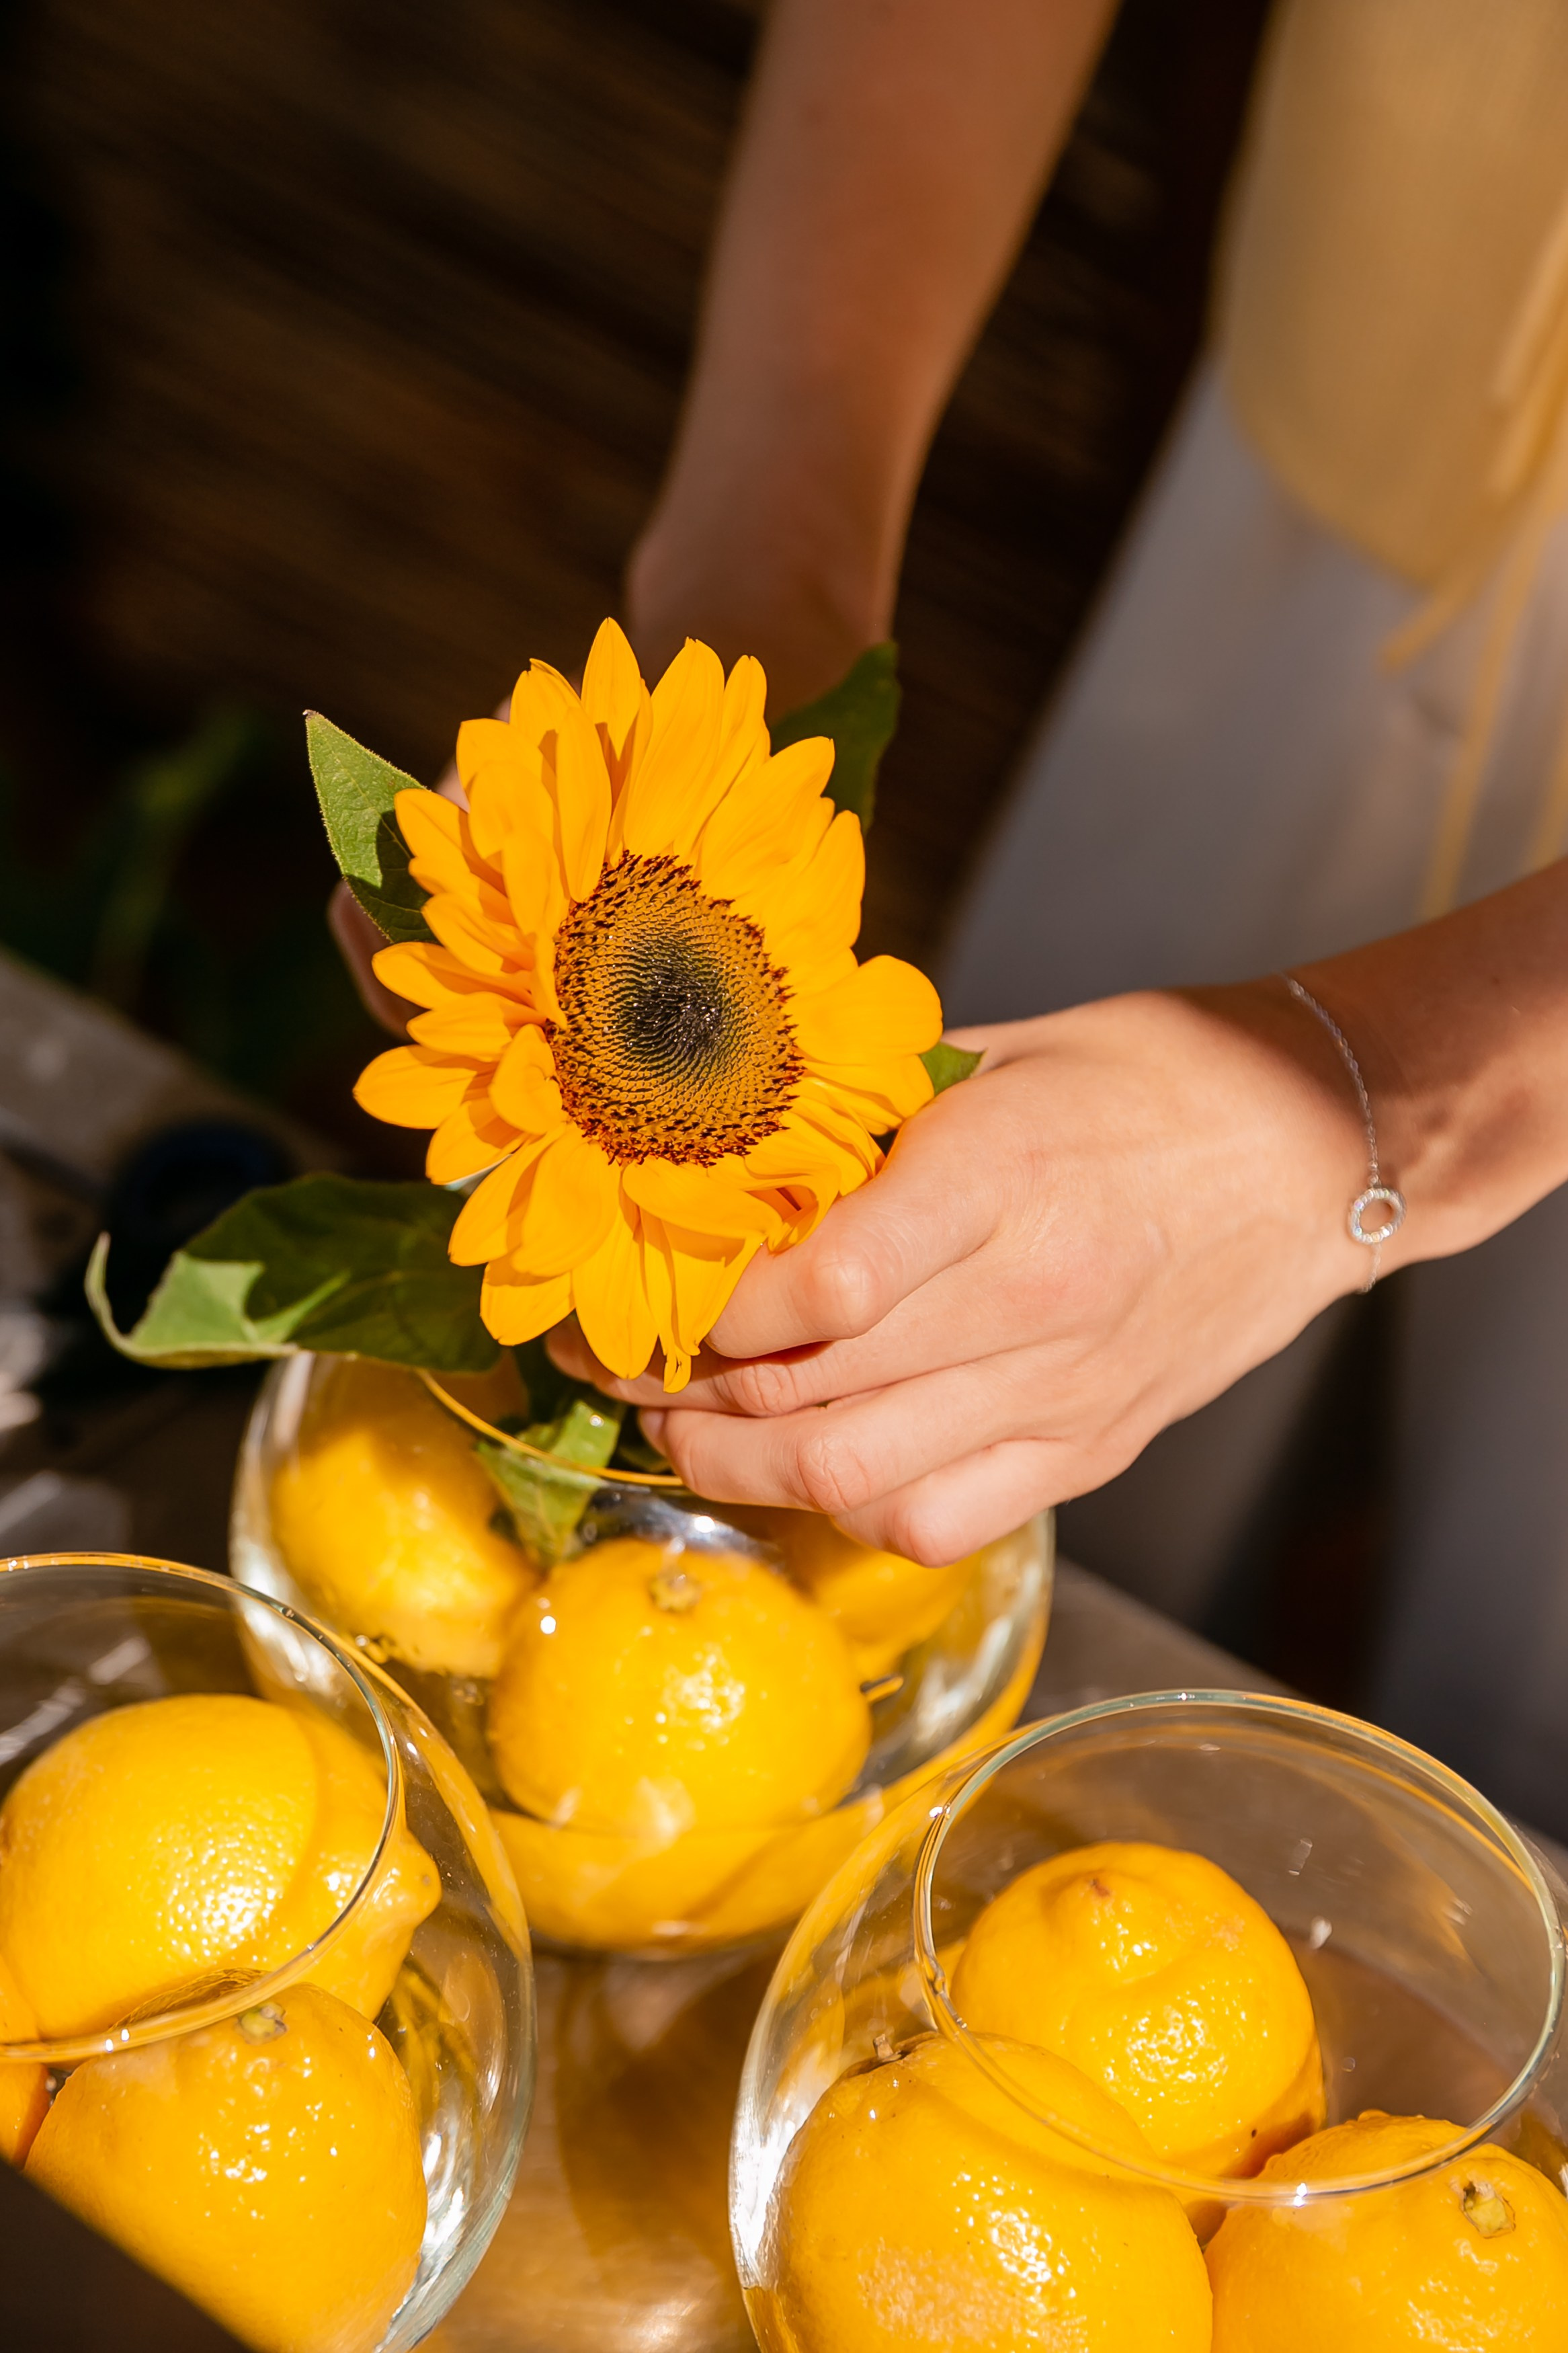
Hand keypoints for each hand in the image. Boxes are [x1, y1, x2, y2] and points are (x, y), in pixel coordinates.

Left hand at [551, 984, 1376, 1561]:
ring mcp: (1062, 1393)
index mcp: (1004, 1176)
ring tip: (682, 1429)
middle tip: (622, 1364)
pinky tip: (807, 1466)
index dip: (707, 1303)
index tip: (653, 1284)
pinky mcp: (1087, 1452)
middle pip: (806, 1390)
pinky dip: (846, 1507)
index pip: (817, 1283)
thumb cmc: (1149, 1080)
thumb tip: (723, 1147)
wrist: (1316, 1153)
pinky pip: (934, 1523)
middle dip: (679, 1390)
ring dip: (736, 1466)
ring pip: (850, 1476)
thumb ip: (865, 1113)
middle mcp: (1031, 1299)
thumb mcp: (998, 1053)